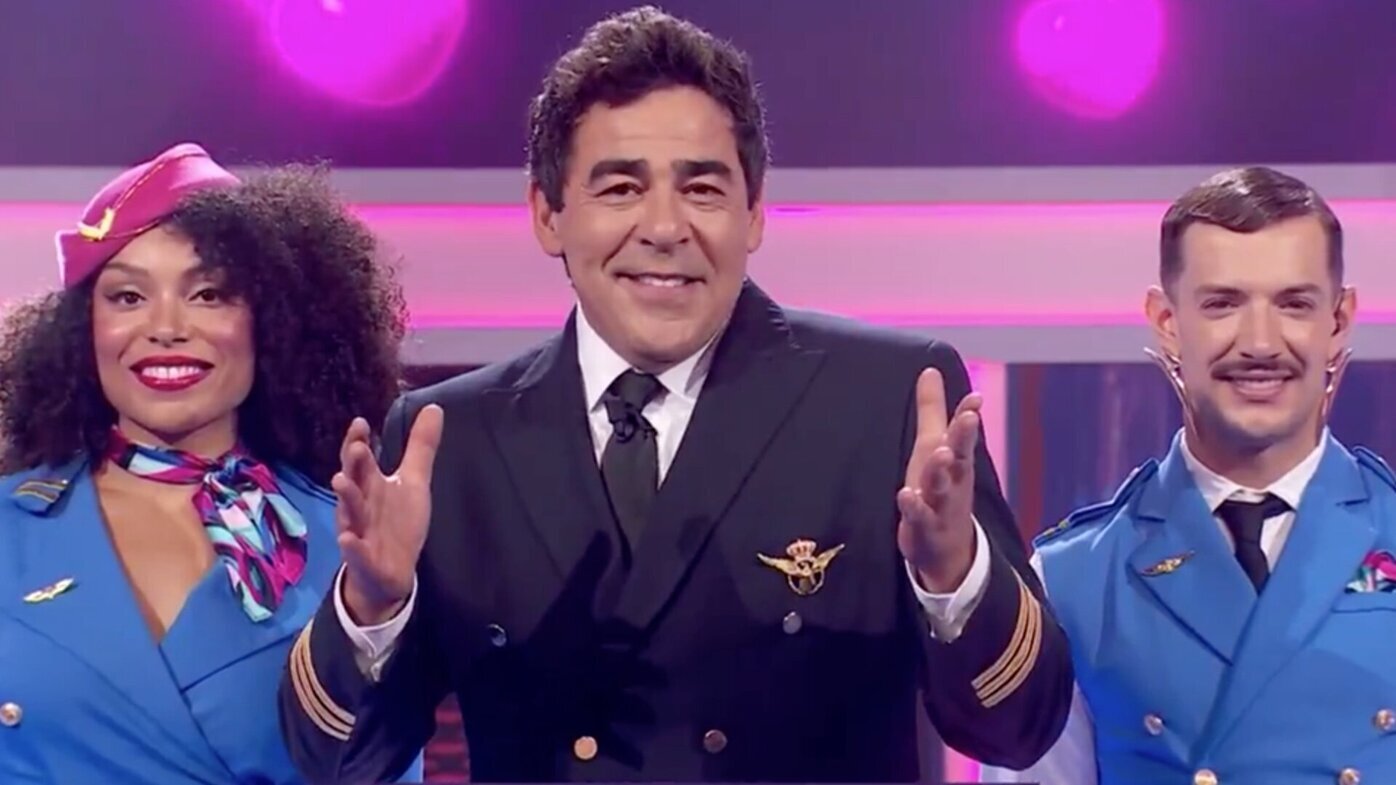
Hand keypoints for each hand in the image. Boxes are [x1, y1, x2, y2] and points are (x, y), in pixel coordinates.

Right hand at [333, 404, 443, 624]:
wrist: (389, 572)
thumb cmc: (397, 522)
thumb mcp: (413, 482)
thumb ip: (421, 447)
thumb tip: (433, 407)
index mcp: (371, 485)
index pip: (360, 459)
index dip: (358, 441)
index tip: (361, 423)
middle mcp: (360, 505)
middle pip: (352, 482)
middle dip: (352, 466)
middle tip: (356, 447)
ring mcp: (358, 531)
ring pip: (349, 514)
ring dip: (346, 498)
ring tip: (340, 481)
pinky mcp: (362, 558)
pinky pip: (355, 551)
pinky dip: (351, 545)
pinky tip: (347, 538)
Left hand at [896, 369, 980, 591]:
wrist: (948, 549)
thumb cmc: (941, 489)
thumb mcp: (934, 446)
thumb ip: (932, 410)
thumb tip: (929, 370)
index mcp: (956, 460)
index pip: (964, 435)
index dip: (968, 417)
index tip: (975, 398)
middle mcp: (952, 480)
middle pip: (960, 457)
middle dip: (964, 438)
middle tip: (968, 418)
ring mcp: (940, 505)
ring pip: (943, 487)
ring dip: (941, 470)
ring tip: (941, 453)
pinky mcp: (923, 527)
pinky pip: (920, 517)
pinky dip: (914, 507)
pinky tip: (905, 495)